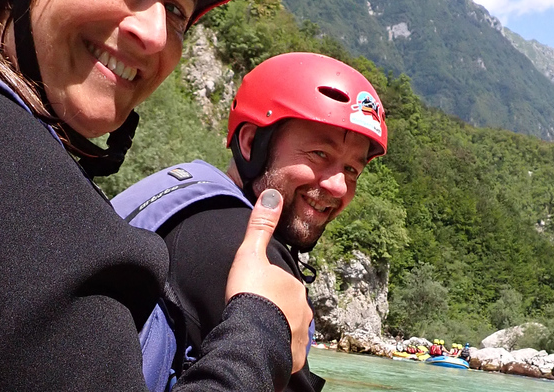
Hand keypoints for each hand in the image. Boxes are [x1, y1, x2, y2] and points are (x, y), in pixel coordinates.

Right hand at [226, 189, 311, 372]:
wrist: (251, 337)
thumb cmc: (249, 293)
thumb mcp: (249, 254)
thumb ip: (260, 226)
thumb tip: (272, 195)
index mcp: (294, 287)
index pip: (282, 286)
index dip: (267, 290)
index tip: (253, 296)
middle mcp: (304, 311)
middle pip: (288, 309)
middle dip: (274, 312)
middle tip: (253, 315)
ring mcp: (301, 335)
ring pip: (289, 331)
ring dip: (277, 331)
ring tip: (256, 333)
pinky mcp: (294, 357)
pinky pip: (287, 353)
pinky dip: (278, 351)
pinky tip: (263, 349)